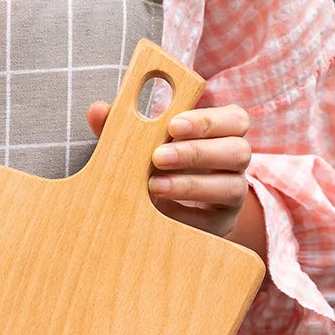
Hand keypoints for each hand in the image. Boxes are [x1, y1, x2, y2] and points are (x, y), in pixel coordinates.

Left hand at [87, 102, 251, 237]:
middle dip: (196, 152)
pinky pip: (213, 220)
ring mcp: (233, 194)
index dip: (207, 120)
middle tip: (158, 157)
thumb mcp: (141, 144)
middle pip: (237, 151)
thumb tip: (97, 110)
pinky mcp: (222, 223)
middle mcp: (235, 161)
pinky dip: (185, 214)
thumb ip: (123, 126)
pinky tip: (160, 211)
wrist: (168, 209)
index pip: (234, 119)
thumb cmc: (158, 164)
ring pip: (232, 186)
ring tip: (155, 186)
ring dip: (191, 185)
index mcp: (224, 132)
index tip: (173, 124)